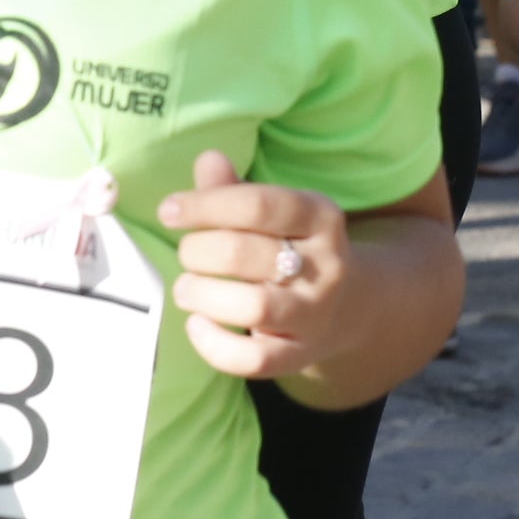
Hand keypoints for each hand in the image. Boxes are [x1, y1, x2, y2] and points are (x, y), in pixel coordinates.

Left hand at [158, 153, 362, 383]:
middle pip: (246, 253)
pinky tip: (197, 324)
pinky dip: (215, 345)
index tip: (169, 211)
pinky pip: (255, 359)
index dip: (206, 205)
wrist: (349, 305)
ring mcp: (316, 313)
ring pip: (254, 306)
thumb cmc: (291, 245)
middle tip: (185, 252)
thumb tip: (208, 159)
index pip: (258, 204)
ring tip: (186, 288)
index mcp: (320, 215)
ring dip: (204, 294)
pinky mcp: (300, 354)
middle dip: (198, 251)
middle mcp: (325, 264)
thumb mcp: (275, 211)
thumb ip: (235, 189)